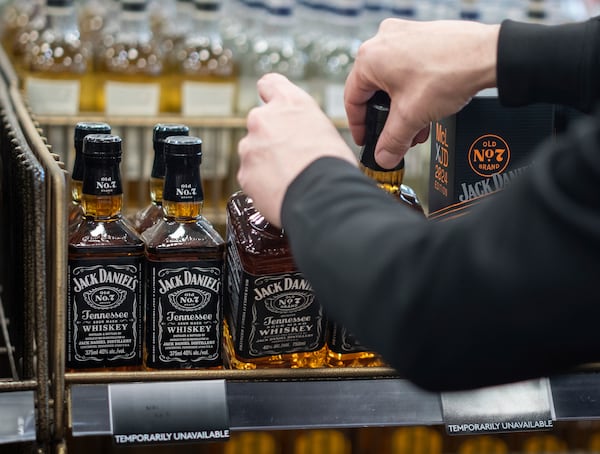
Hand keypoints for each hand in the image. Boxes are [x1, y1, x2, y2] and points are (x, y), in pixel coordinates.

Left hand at [237, 73, 357, 226]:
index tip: (268, 98)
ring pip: (254, 152)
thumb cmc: (331, 166)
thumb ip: (305, 126)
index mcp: (289, 104)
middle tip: (291, 156)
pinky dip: (262, 183)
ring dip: (265, 162)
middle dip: (271, 139)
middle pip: (261, 124)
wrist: (322, 196)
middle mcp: (264, 119)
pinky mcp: (244, 173)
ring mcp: (250, 146)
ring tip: (288, 177)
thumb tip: (303, 136)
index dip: (269, 93)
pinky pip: (251, 176)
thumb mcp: (327, 131)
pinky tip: (280, 190)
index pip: (269, 84)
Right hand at [345, 18, 499, 168]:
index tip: (366, 140)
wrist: (488, 55)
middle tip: (395, 138)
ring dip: (402, 108)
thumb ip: (392, 141)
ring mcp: (403, 36)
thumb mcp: (412, 116)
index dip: (358, 126)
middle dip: (387, 120)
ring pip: (392, 81)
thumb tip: (383, 157)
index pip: (352, 99)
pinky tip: (426, 108)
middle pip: (373, 90)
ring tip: (416, 127)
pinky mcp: (421, 37)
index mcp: (369, 57)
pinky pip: (407, 68)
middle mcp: (382, 41)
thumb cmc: (448, 73)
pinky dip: (412, 91)